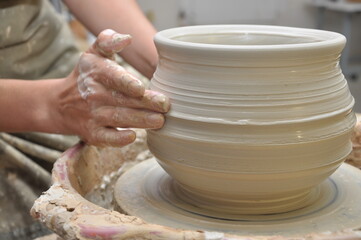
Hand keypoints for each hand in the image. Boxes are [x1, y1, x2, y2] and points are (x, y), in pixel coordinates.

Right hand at [53, 29, 169, 146]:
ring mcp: (93, 115)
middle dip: (145, 103)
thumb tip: (126, 38)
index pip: (113, 77)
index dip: (127, 83)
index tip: (141, 88)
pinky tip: (132, 137)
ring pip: (118, 118)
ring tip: (159, 121)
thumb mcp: (93, 54)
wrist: (60, 103)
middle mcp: (94, 95)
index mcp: (96, 72)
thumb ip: (107, 41)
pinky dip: (117, 139)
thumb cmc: (86, 76)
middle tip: (165, 105)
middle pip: (122, 99)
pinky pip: (105, 137)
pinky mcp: (92, 133)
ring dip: (140, 120)